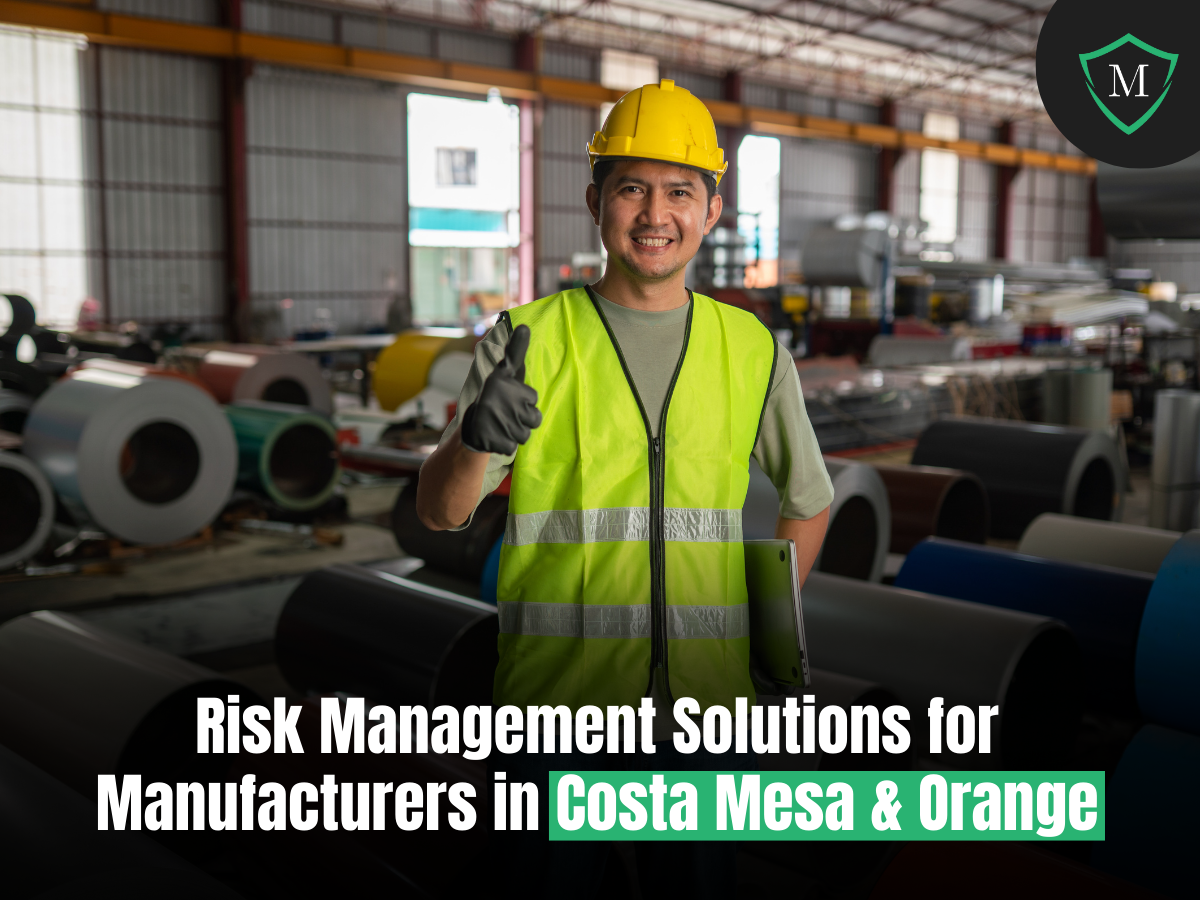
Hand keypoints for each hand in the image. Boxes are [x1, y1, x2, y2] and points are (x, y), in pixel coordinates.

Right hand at [460, 324, 541, 454]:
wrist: (471, 426)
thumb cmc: (493, 396)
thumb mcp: (504, 372)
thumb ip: (516, 351)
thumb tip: (524, 326)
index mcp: (504, 384)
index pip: (533, 397)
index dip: (524, 399)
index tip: (508, 396)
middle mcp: (502, 404)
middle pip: (534, 418)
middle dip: (522, 418)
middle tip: (506, 413)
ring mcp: (499, 425)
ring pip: (525, 434)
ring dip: (515, 431)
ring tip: (501, 424)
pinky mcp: (497, 443)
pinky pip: (513, 446)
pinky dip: (505, 443)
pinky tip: (496, 435)